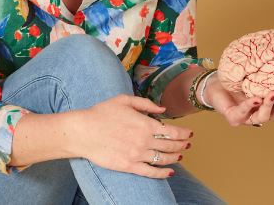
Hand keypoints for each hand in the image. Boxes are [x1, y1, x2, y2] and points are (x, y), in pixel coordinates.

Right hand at [75, 94, 193, 177]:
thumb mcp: (124, 100)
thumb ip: (145, 103)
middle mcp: (144, 141)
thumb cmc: (102, 113)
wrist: (84, 131)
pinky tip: (170, 172)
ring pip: (163, 159)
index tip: (189, 133)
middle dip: (182, 144)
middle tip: (188, 144)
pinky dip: (163, 174)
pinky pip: (151, 173)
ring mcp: (137, 155)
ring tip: (181, 155)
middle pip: (170, 146)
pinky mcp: (129, 166)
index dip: (184, 133)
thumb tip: (162, 109)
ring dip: (175, 158)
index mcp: (145, 124)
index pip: (172, 131)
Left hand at [204, 75, 273, 125]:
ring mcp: (247, 117)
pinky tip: (255, 99)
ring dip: (270, 106)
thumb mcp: (254, 74)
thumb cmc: (236, 79)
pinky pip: (243, 113)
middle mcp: (260, 114)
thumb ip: (268, 70)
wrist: (214, 84)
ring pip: (263, 116)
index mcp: (269, 107)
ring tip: (273, 94)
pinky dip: (250, 106)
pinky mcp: (234, 118)